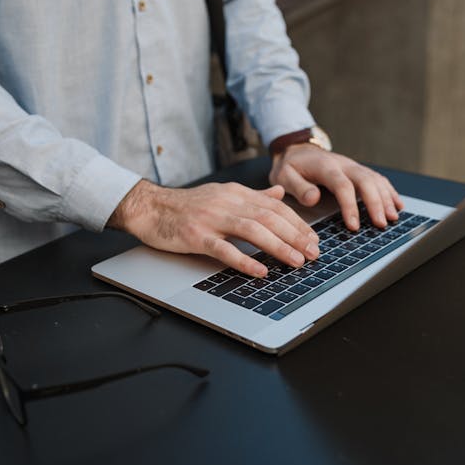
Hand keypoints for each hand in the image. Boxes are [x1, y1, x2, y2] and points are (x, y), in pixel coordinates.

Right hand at [108, 180, 319, 277]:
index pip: (275, 206)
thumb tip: (280, 193)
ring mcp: (211, 218)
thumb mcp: (223, 193)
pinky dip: (244, 260)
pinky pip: (223, 249)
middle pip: (269, 217)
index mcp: (236, 193)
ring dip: (278, 246)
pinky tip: (260, 271)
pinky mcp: (196, 235)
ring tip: (295, 261)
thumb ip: (253, 195)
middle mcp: (227, 202)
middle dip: (295, 236)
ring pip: (252, 230)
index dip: (297, 223)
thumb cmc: (187, 205)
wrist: (150, 207)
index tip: (313, 239)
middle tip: (313, 253)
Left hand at [269, 145, 403, 230]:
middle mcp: (343, 164)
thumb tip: (314, 198)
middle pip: (365, 180)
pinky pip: (378, 179)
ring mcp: (353, 166)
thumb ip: (297, 187)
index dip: (350, 206)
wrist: (297, 149)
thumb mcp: (283, 176)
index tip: (354, 226)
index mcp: (325, 166)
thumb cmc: (290, 166)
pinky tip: (398, 205)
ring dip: (386, 198)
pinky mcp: (358, 171)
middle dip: (375, 203)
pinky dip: (389, 192)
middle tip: (381, 224)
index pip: (342, 185)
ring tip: (392, 218)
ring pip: (375, 180)